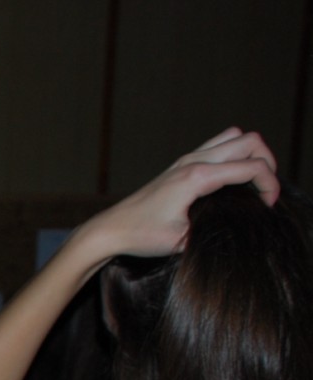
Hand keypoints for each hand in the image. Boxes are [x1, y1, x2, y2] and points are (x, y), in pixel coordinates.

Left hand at [80, 128, 278, 260]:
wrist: (110, 230)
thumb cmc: (141, 235)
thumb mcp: (182, 242)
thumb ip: (215, 231)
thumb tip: (239, 228)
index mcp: (196, 177)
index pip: (251, 167)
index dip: (270, 185)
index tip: (268, 207)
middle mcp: (193, 161)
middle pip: (249, 141)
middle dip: (268, 162)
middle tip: (267, 191)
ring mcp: (186, 159)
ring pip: (234, 137)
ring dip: (251, 154)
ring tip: (254, 182)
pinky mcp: (180, 165)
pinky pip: (218, 146)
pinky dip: (235, 155)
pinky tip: (232, 182)